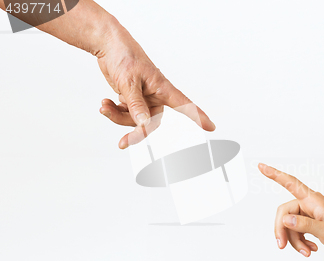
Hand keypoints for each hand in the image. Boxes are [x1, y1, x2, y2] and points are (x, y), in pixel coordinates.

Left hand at [97, 26, 214, 148]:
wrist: (108, 46)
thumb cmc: (124, 56)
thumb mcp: (128, 82)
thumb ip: (136, 104)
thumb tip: (144, 124)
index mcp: (162, 88)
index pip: (185, 105)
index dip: (198, 116)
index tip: (211, 127)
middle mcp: (156, 96)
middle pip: (152, 123)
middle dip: (135, 131)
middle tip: (123, 143)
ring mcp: (145, 99)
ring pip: (136, 121)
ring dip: (118, 118)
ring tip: (104, 106)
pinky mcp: (133, 99)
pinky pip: (126, 115)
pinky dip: (114, 112)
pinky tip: (105, 103)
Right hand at [258, 163, 323, 256]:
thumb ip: (305, 225)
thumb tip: (286, 219)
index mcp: (313, 200)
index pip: (291, 183)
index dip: (275, 175)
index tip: (261, 166)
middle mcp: (309, 203)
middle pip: (285, 213)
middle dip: (283, 231)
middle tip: (282, 246)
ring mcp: (309, 212)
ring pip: (290, 225)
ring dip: (294, 240)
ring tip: (307, 252)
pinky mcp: (310, 221)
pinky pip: (296, 230)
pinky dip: (300, 241)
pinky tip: (311, 249)